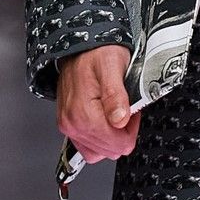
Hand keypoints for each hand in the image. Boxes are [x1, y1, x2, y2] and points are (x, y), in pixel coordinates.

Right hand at [57, 44, 139, 162]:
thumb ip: (116, 96)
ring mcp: (68, 126)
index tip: (131, 111)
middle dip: (122, 132)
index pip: (119, 144)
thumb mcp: (113, 67)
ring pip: (99, 151)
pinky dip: (99, 138)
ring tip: (114, 113)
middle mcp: (72, 124)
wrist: (78, 48)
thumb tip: (120, 120)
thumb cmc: (96, 54)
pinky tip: (104, 120)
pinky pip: (87, 146)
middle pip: (110, 150)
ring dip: (111, 136)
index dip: (131, 129)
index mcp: (84, 114)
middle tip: (124, 108)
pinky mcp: (67, 125)